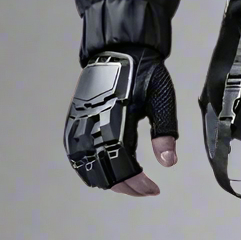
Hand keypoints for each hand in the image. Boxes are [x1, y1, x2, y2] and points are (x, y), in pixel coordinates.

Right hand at [65, 43, 179, 192]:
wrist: (118, 50)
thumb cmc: (145, 73)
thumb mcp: (161, 98)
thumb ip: (164, 131)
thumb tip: (169, 163)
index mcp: (116, 123)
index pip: (123, 168)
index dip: (138, 184)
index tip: (153, 189)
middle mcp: (91, 129)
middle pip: (105, 174)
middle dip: (126, 187)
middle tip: (146, 189)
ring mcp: (78, 128)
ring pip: (88, 171)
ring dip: (109, 181)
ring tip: (130, 182)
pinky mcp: (72, 125)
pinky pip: (76, 159)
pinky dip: (91, 171)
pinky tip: (107, 172)